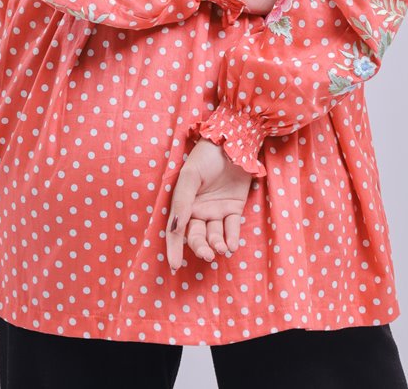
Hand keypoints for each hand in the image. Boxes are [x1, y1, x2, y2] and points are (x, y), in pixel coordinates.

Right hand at [165, 137, 252, 271]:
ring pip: (214, 235)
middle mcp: (199, 210)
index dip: (173, 248)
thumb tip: (175, 228)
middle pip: (196, 236)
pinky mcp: (234, 209)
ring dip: (216, 245)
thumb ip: (182, 201)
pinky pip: (231, 228)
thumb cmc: (206, 156)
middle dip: (200, 248)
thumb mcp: (189, 175)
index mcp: (184, 203)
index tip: (174, 265)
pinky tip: (230, 245)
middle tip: (207, 255)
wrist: (233, 142)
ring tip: (221, 248)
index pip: (175, 230)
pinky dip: (231, 239)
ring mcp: (217, 210)